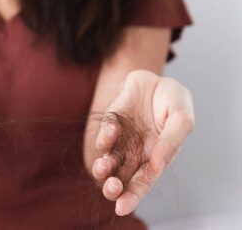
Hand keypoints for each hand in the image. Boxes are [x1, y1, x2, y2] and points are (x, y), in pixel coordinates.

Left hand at [84, 70, 194, 215]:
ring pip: (108, 161)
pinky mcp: (110, 124)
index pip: (143, 183)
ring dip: (103, 167)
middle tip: (112, 188)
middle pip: (121, 178)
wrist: (156, 78)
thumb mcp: (181, 120)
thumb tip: (157, 166)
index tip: (121, 207)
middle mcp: (136, 154)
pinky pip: (104, 135)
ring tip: (103, 167)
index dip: (132, 197)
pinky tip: (112, 131)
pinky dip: (105, 136)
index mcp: (156, 158)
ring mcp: (121, 140)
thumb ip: (171, 142)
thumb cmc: (173, 102)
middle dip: (114, 187)